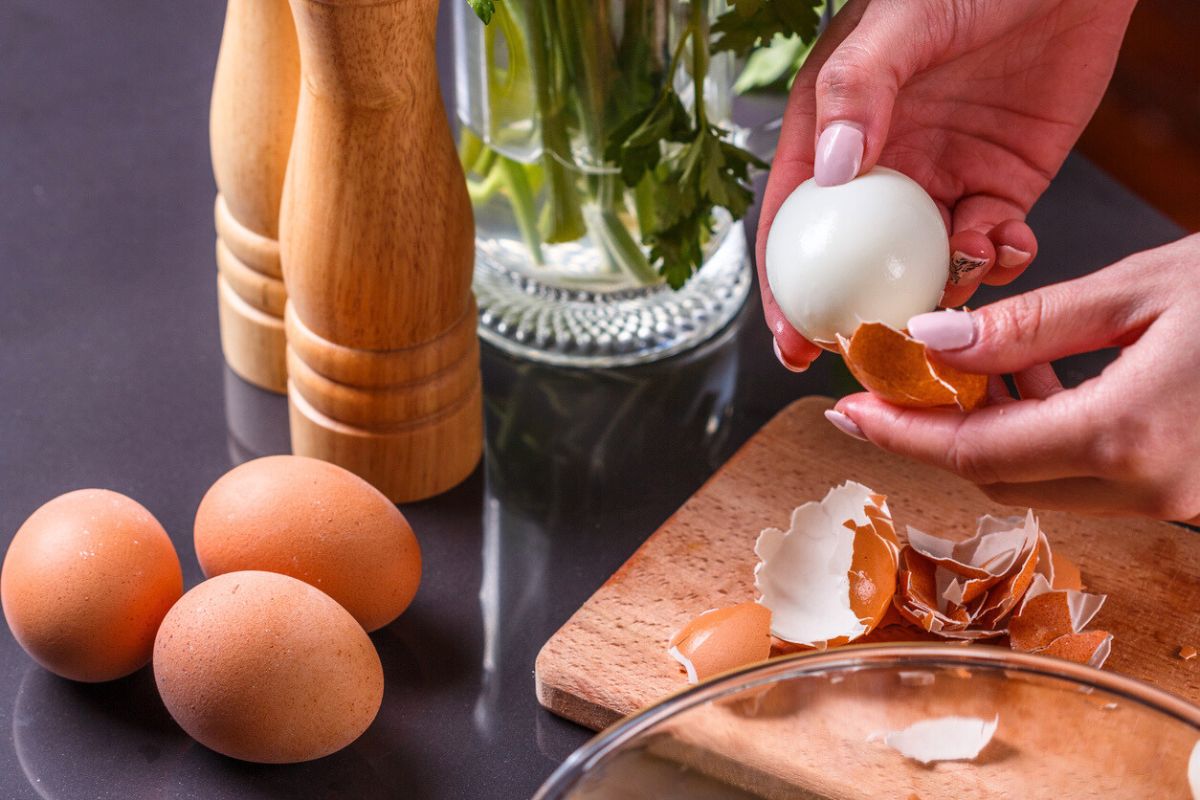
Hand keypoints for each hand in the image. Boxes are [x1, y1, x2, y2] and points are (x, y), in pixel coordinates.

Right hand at [758, 0, 1135, 370]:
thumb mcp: (900, 23)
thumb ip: (859, 89)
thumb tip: (831, 173)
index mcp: (835, 129)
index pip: (795, 220)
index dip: (785, 286)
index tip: (791, 341)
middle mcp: (881, 165)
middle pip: (853, 261)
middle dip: (858, 316)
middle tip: (873, 354)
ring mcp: (940, 180)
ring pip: (924, 264)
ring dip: (939, 291)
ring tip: (959, 285)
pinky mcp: (1001, 186)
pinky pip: (990, 245)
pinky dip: (997, 260)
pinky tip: (1009, 244)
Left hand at [827, 234, 1199, 523]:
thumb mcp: (1144, 289)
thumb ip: (1030, 324)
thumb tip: (932, 337)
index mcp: (1129, 437)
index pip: (975, 452)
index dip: (900, 433)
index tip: (847, 409)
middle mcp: (1151, 488)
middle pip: (999, 474)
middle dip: (938, 429)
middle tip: (900, 375)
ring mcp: (1174, 497)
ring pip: (1040, 477)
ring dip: (993, 427)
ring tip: (978, 356)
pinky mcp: (1186, 489)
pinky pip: (1088, 474)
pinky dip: (1046, 431)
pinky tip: (1042, 374)